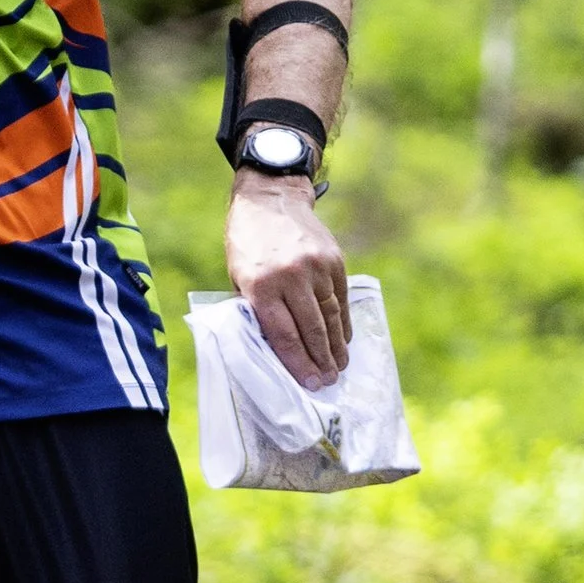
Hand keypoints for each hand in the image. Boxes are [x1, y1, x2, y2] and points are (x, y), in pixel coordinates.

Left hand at [224, 173, 350, 387]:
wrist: (270, 198)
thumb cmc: (247, 242)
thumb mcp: (238, 276)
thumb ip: (256, 309)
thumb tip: (274, 347)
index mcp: (261, 284)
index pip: (284, 334)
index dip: (298, 363)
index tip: (309, 384)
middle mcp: (291, 276)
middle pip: (312, 329)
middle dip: (320, 361)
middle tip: (327, 383)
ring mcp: (317, 267)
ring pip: (331, 316)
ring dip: (337, 346)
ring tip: (339, 367)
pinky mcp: (334, 260)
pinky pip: (341, 299)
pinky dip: (344, 322)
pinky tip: (344, 339)